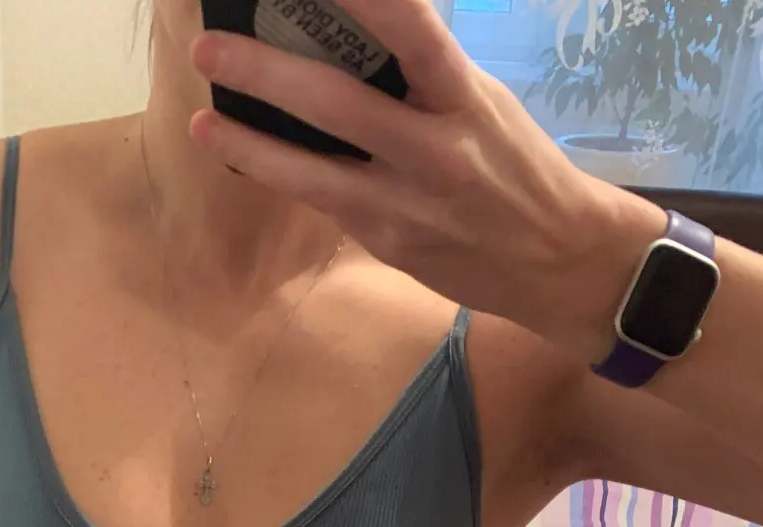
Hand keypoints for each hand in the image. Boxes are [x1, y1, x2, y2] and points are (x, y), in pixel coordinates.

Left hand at [189, 0, 658, 363]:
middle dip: (267, 73)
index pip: (413, 31)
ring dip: (251, 142)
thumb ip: (422, 74)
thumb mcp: (481, 104)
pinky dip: (279, 173)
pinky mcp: (389, 243)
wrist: (557, 259)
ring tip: (205, 118)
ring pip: (314, 172)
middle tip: (211, 45)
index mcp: (466, 99)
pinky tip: (243, 152)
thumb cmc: (515, 167)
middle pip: (339, 104)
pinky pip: (322, 202)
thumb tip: (353, 37)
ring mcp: (408, 206)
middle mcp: (436, 152)